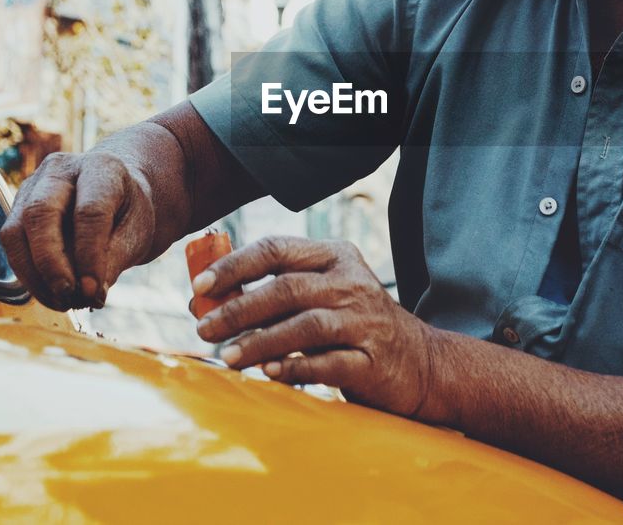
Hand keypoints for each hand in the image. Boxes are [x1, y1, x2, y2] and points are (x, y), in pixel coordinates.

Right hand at [0, 151, 155, 310]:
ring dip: (34, 275)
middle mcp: (61, 169)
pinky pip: (10, 243)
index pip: (90, 212)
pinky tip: (50, 293)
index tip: (94, 293)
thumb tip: (89, 293)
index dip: (89, 256)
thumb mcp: (137, 232)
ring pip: (16, 231)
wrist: (113, 191)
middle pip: (41, 213)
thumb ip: (116, 258)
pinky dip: (27, 274)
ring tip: (62, 302)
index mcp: (102, 168)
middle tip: (69, 297)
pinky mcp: (17, 206)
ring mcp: (32, 185)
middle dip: (51, 263)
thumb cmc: (127, 212)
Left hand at [192, 236, 438, 419]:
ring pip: (305, 325)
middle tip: (205, 328)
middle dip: (239, 308)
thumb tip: (207, 299)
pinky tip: (270, 373)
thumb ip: (275, 292)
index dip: (234, 265)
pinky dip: (296, 368)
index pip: (277, 249)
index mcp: (335, 257)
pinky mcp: (373, 361)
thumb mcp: (323, 295)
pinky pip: (329, 363)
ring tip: (228, 356)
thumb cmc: (355, 326)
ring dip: (260, 341)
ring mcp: (366, 322)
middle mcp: (352, 283)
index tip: (200, 286)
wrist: (422, 363)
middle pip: (287, 289)